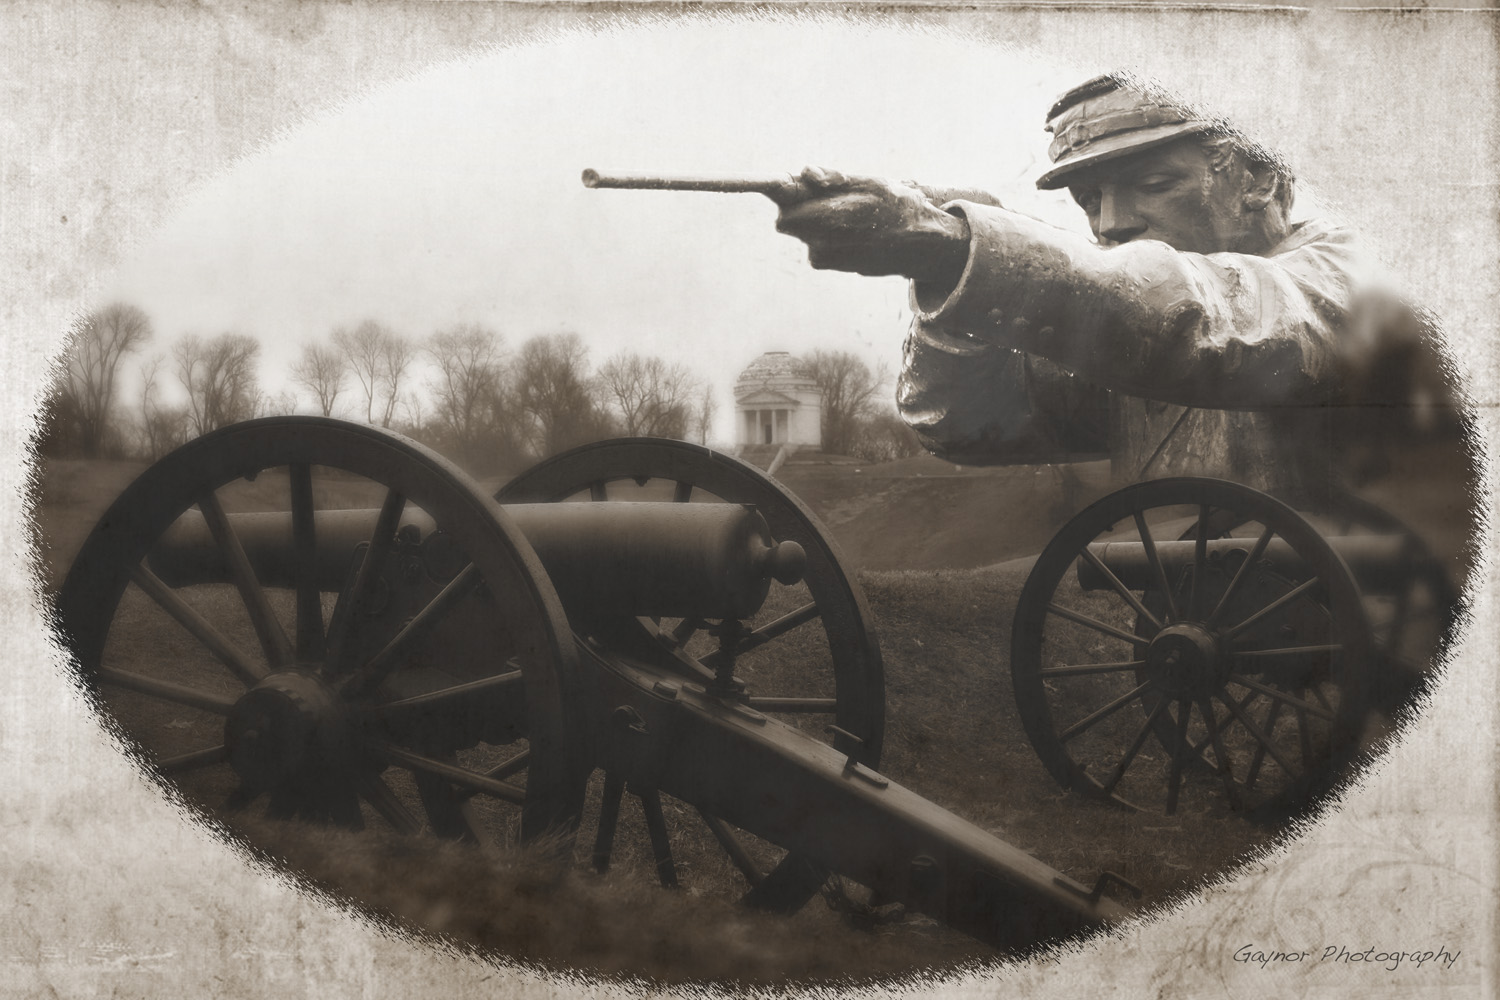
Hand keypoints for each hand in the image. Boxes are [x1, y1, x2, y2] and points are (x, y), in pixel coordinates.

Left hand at [774, 167, 973, 283]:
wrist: (919, 246)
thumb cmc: (897, 207)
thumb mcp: (868, 182)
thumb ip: (832, 178)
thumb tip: (805, 173)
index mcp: (831, 215)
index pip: (784, 203)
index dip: (773, 189)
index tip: (764, 181)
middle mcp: (822, 240)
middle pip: (787, 219)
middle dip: (798, 205)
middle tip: (823, 194)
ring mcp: (823, 256)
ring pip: (802, 229)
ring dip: (815, 218)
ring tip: (850, 213)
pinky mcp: (827, 264)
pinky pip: (814, 242)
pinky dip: (825, 233)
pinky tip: (851, 230)